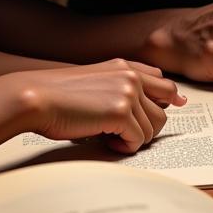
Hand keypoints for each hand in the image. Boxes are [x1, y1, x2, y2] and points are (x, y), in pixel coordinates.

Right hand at [20, 59, 185, 153]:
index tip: (177, 106)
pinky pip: (138, 140)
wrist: (36, 98)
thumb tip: (149, 106)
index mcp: (124, 66)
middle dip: (149, 127)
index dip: (170, 98)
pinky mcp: (121, 112)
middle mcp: (131, 76)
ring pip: (153, 128)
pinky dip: (124, 146)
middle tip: (125, 135)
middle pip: (164, 110)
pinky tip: (106, 141)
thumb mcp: (94, 82)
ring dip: (134, 139)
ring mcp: (128, 92)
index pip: (162, 81)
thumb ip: (121, 88)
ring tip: (110, 137)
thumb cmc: (58, 96)